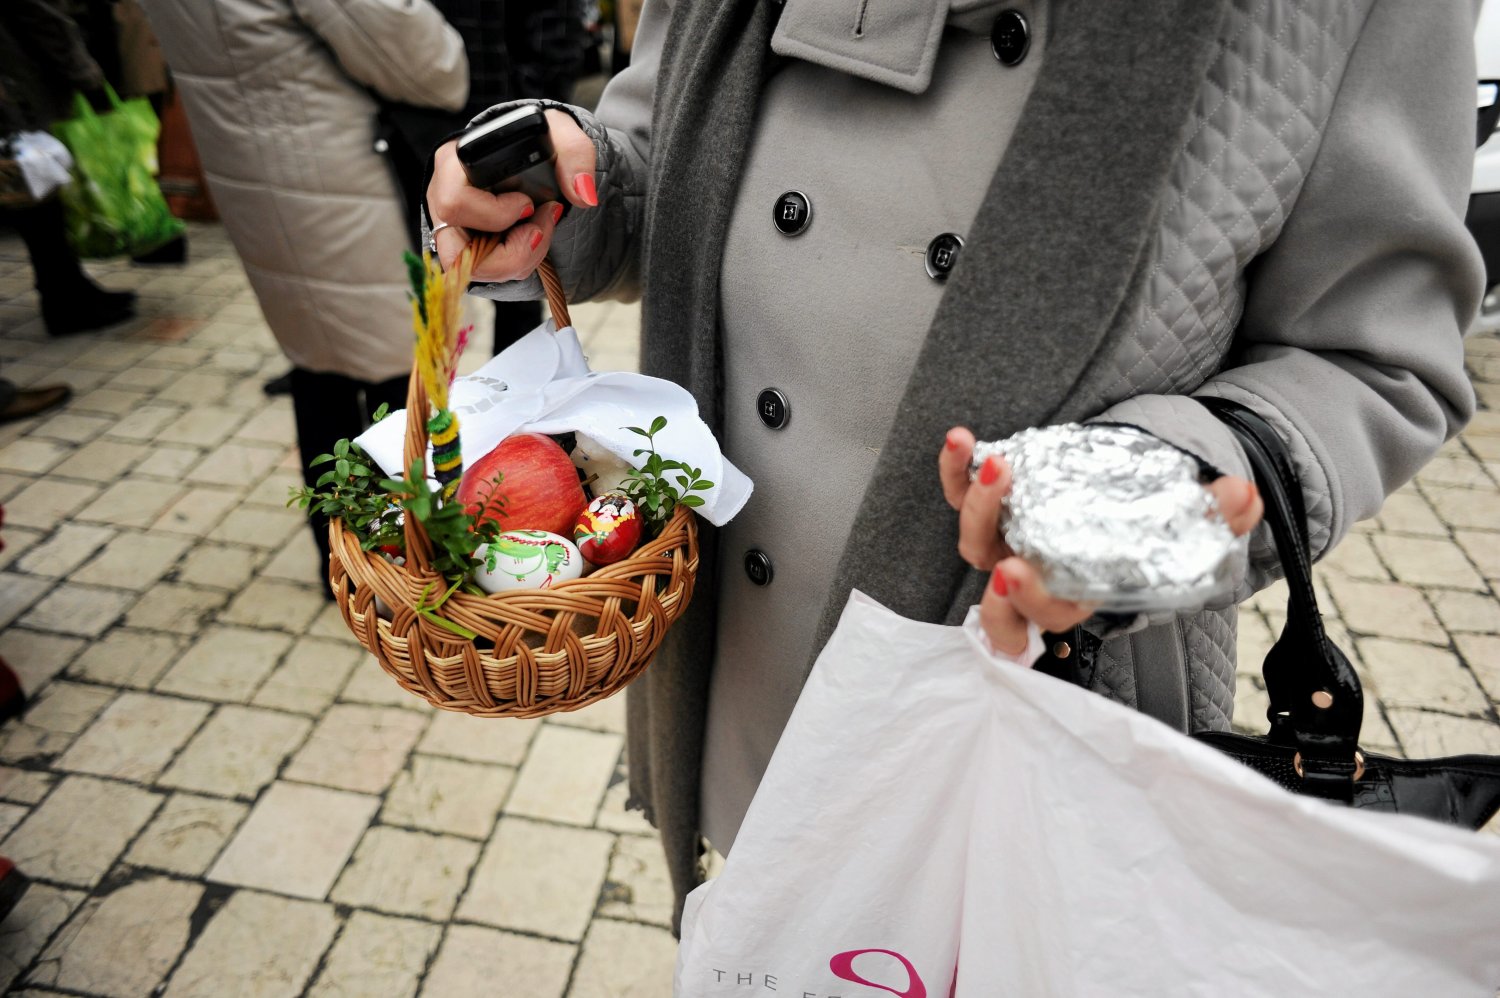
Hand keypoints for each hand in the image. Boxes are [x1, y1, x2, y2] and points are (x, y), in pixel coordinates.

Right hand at [425, 108, 597, 281]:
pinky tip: (529, 243)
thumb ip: (575, 154)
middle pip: (456, 253)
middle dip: (512, 253)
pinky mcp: (464, 246)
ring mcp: (451, 227)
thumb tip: (583, 196)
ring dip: (516, 262)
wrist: (535, 156)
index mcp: (454, 164)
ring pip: (470, 270)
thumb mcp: (559, 134)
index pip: (455, 202)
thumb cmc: (537, 141)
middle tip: (539, 229)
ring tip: (539, 235)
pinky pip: (483, 273)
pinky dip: (513, 265)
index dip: (495, 214)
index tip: (529, 205)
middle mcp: (442, 199)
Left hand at [938, 426, 1263, 658]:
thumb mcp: (1193, 518)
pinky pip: (960, 490)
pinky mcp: (992, 501)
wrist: (1129, 480)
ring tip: (997, 466)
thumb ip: (1220, 513)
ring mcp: (1009, 538)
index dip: (1031, 604)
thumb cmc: (1156, 517)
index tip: (1019, 575)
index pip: (1049, 616)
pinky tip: (962, 439)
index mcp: (1078, 591)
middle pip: (999, 597)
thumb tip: (1241, 494)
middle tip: (1006, 560)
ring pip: (975, 541)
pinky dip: (956, 468)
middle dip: (999, 583)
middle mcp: (1036, 571)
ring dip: (978, 507)